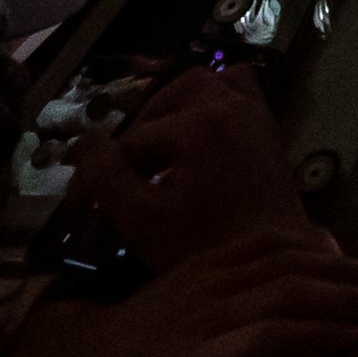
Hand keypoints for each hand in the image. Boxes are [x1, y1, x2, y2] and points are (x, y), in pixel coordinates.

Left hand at [0, 230, 357, 356]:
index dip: (317, 334)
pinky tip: (327, 253)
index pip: (265, 335)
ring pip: (272, 259)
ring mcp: (193, 281)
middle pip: (280, 290)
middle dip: (338, 297)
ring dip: (326, 267)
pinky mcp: (192, 266)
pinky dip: (296, 244)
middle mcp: (195, 312)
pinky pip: (252, 243)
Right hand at [75, 62, 311, 268]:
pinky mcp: (268, 131)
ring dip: (175, 107)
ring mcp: (255, 115)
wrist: (275, 272)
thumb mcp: (143, 220)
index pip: (131, 139)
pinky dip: (212, 103)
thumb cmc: (207, 247)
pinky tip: (195, 141)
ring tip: (155, 147)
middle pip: (167, 97)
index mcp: (200, 124)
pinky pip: (238, 93)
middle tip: (121, 172)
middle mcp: (231, 106)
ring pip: (207, 84)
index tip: (81, 207)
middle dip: (137, 132)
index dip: (100, 173)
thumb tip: (85, 144)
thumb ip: (106, 177)